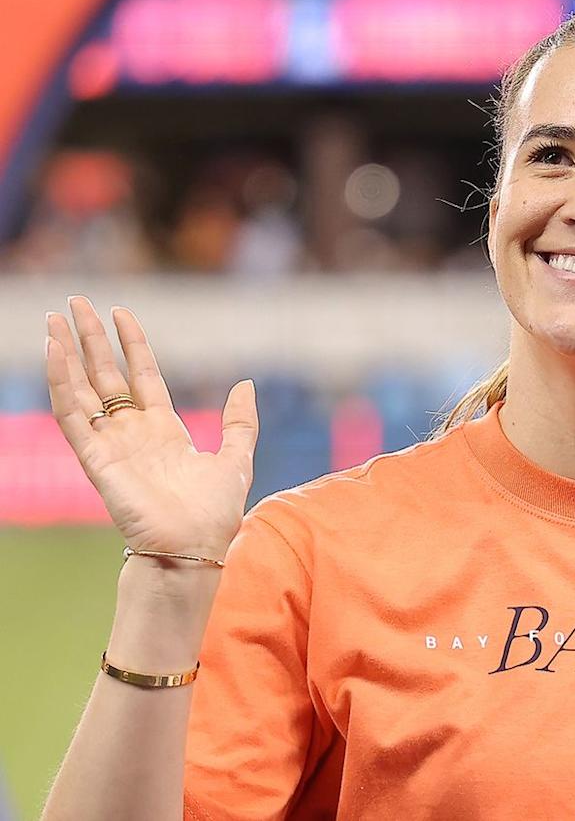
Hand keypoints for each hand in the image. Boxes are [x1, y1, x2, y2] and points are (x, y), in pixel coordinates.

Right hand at [45, 296, 258, 562]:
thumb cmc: (215, 512)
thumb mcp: (236, 456)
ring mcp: (111, 444)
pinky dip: (60, 383)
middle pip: (106, 375)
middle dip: (91, 339)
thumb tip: (246, 382)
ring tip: (54, 319)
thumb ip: (240, 421)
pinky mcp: (96, 458)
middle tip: (75, 303)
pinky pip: (72, 415)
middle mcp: (133, 432)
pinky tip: (54, 353)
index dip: (131, 344)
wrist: (195, 546)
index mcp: (164, 430)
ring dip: (67, 354)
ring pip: (82, 389)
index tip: (121, 312)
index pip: (142, 375)